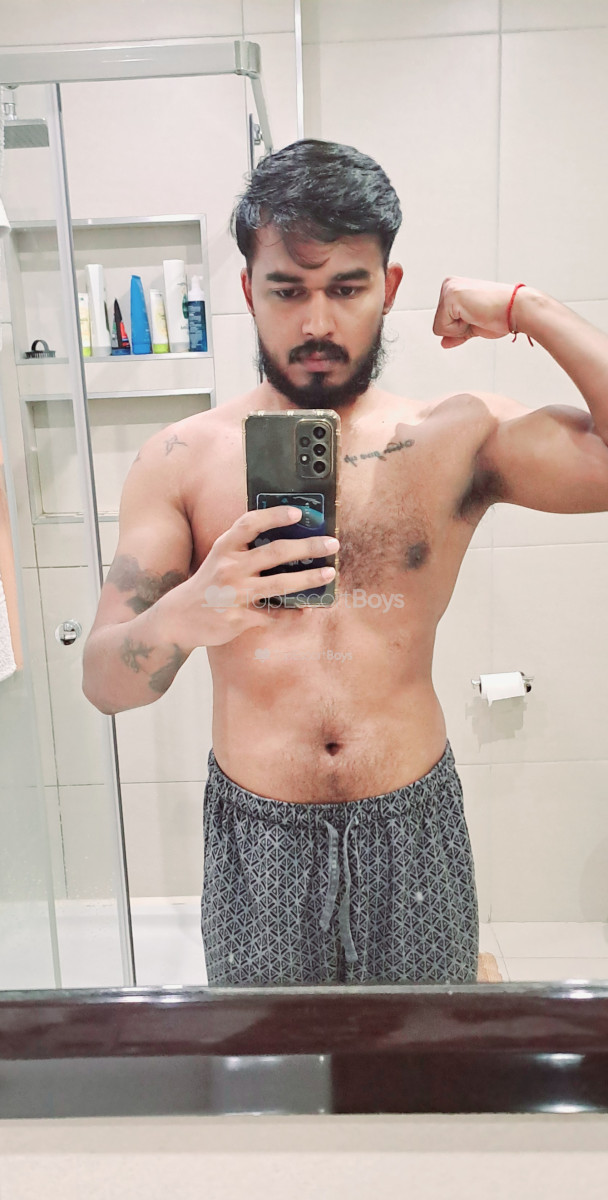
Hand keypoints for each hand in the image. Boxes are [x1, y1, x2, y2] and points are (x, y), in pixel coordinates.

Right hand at [160, 506, 338, 649]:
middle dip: (307, 547)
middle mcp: (229, 567)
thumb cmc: (207, 584)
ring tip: (328, 575)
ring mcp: (234, 594)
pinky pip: (273, 615)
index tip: (298, 512)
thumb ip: (244, 548)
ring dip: (308, 579)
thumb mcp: (219, 558)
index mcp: (224, 547)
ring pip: (279, 584)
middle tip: (331, 544)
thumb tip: (287, 541)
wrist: (179, 618)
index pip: (250, 524)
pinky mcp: (238, 618)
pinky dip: (292, 613)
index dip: (274, 515)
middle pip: (274, 552)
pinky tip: (307, 609)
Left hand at [432, 276, 518, 347]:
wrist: (516, 309)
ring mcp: (449, 289)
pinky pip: (443, 328)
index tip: (478, 317)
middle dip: (458, 329)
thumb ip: (456, 333)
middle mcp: (449, 285)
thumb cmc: (501, 314)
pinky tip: (475, 315)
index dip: (460, 329)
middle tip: (478, 317)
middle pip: (438, 324)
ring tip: (477, 315)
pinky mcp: (451, 296)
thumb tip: (443, 343)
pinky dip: (460, 329)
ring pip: (439, 327)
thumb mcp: (472, 327)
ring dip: (460, 329)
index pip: (442, 321)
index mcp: (454, 288)